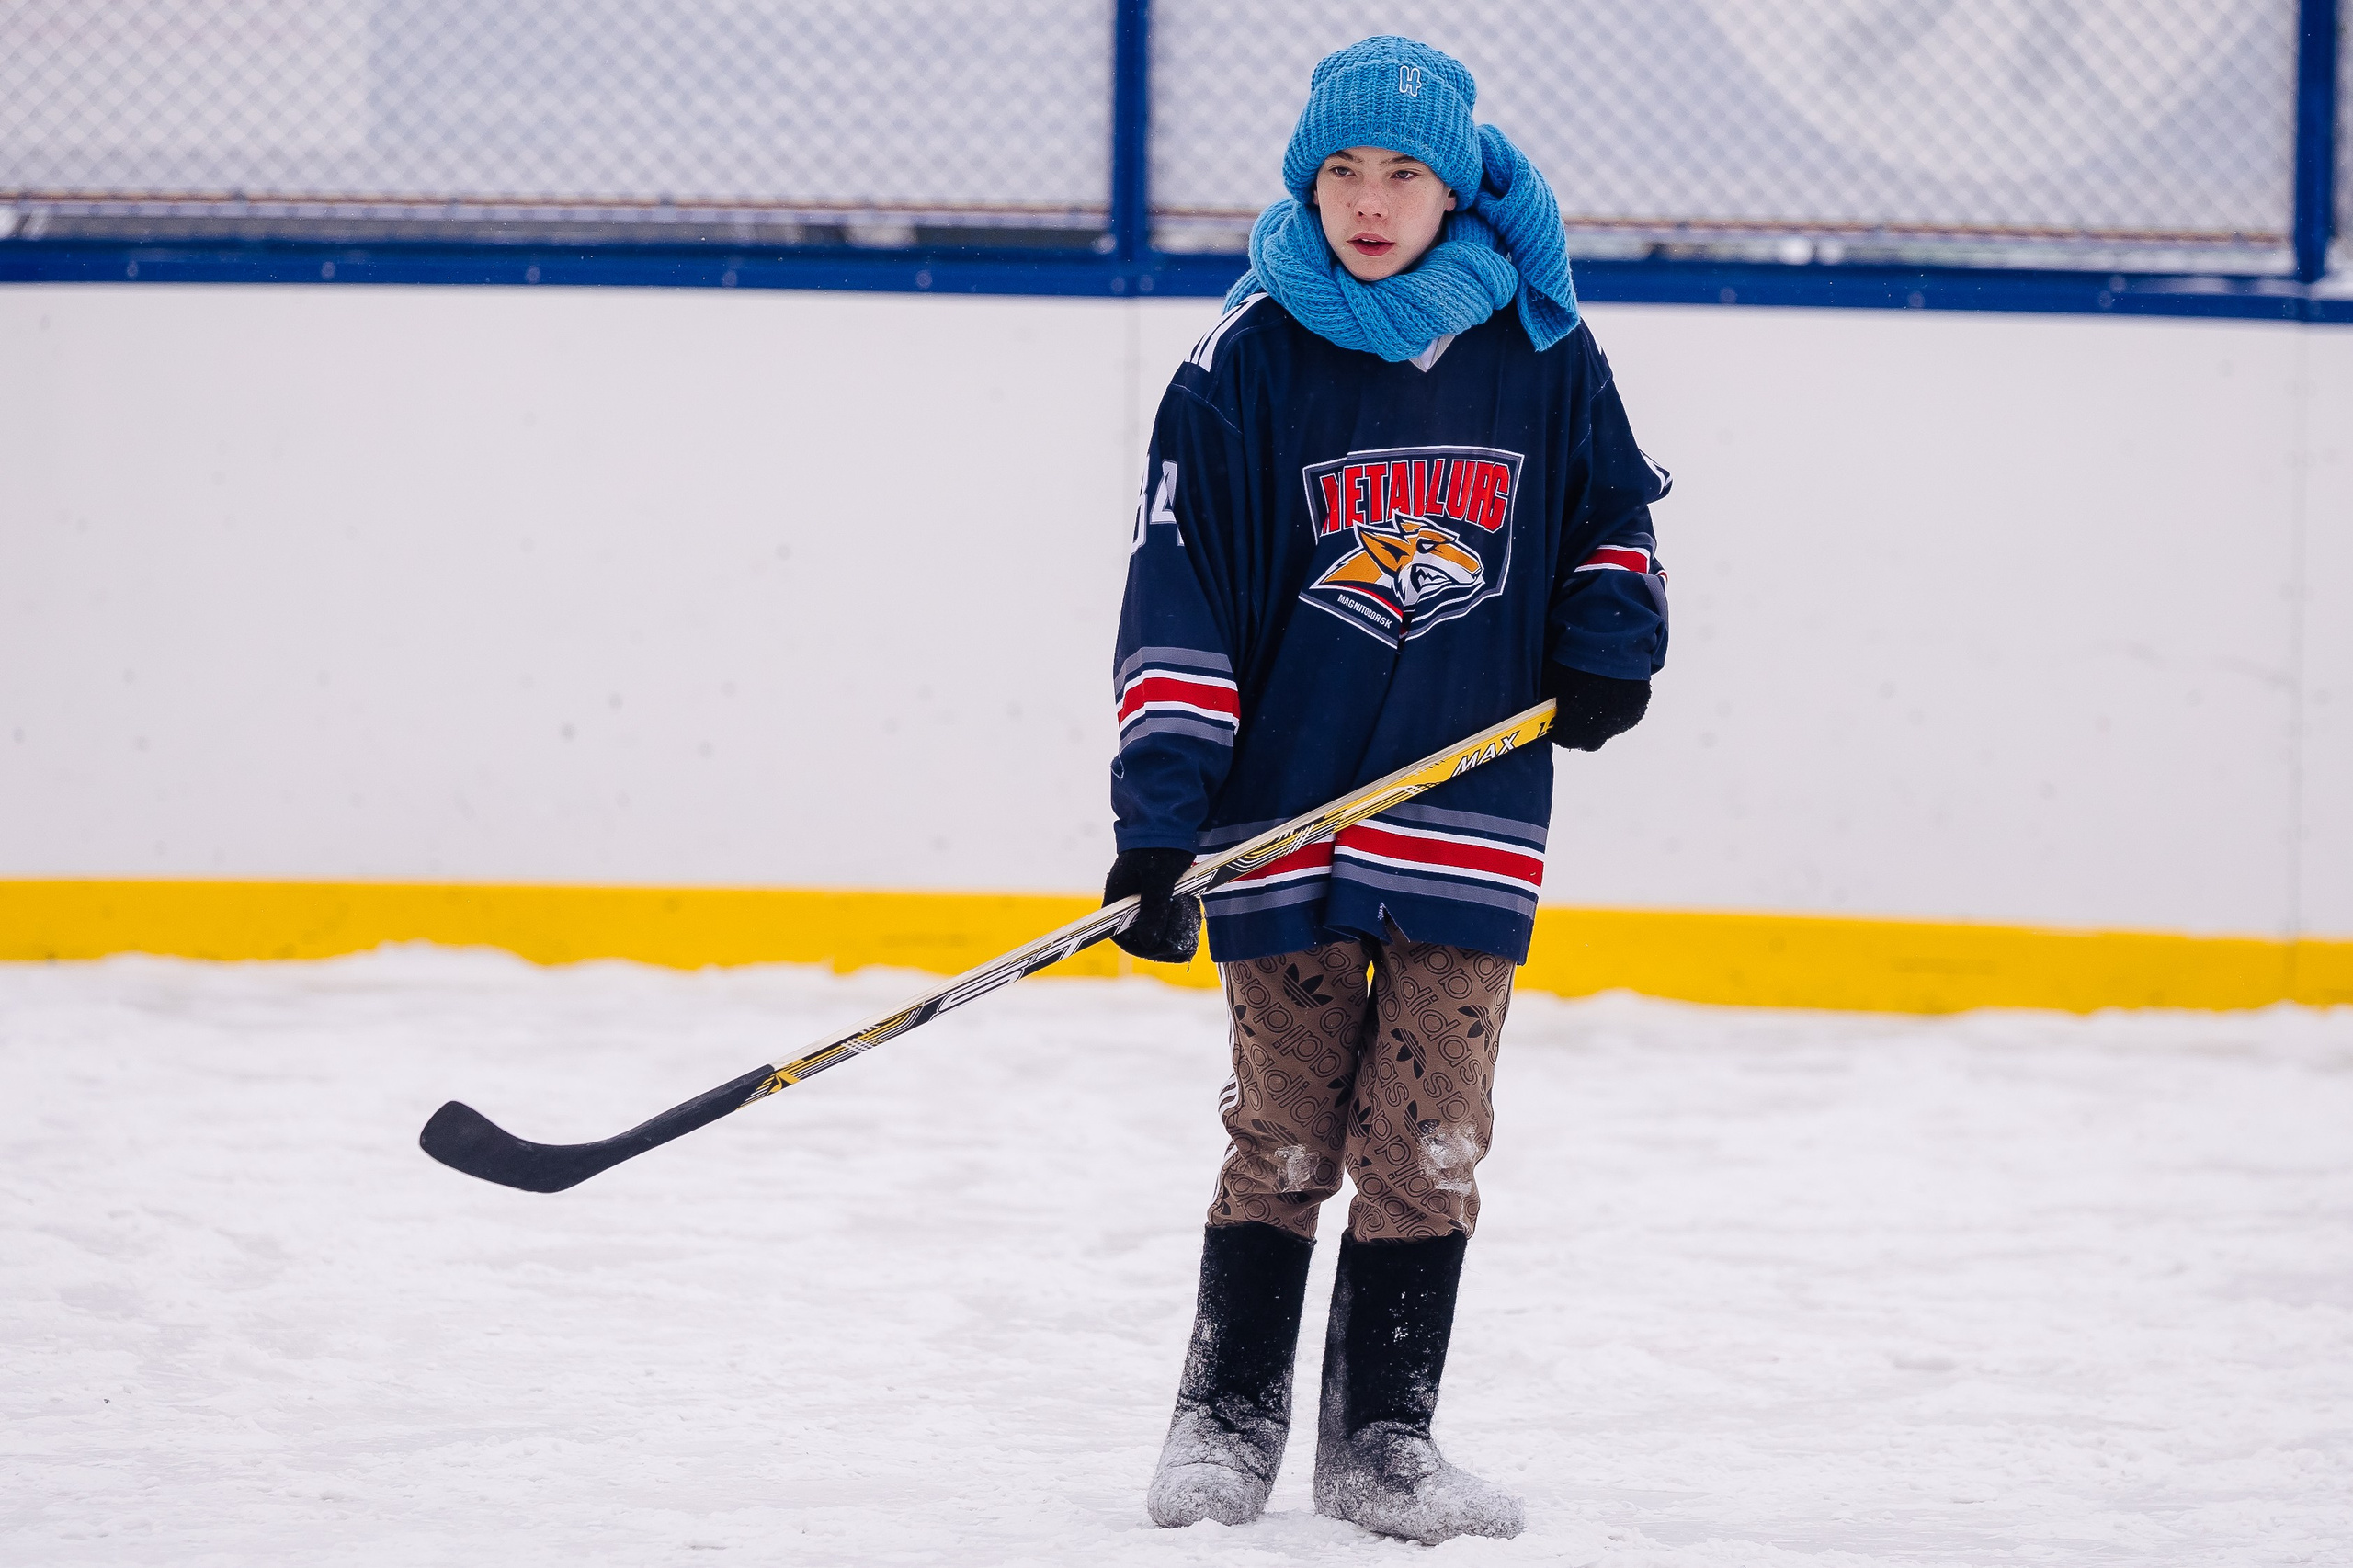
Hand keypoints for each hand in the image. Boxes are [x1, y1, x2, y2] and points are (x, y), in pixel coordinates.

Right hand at [1104, 847, 1201, 963]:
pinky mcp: (1155, 892)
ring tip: (1189, 911)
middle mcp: (1126, 900)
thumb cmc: (1161, 847)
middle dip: (1165, 937)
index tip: (1166, 946)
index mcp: (1119, 897)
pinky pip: (1164, 913)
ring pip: (1155, 925)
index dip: (1143, 947)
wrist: (1170, 820)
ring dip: (1174, 926)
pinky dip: (1178, 914)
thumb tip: (1148, 942)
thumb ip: (1153, 909)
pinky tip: (1189, 905)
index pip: (1122, 935)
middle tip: (1186, 928)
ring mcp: (1140, 896)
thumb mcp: (1159, 879)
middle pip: (1140, 934)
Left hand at [1543, 663, 1650, 750]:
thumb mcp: (1550, 684)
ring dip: (1600, 718)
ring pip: (1608, 729)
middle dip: (1579, 730)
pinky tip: (1612, 689)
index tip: (1557, 719)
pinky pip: (1624, 715)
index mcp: (1574, 729)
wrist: (1608, 644)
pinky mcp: (1638, 709)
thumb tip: (1548, 709)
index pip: (1564, 740)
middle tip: (1575, 711)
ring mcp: (1621, 721)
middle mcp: (1600, 732)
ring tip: (1595, 694)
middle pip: (1588, 741)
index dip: (1559, 729)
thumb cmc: (1571, 662)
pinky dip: (1617, 707)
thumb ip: (1551, 704)